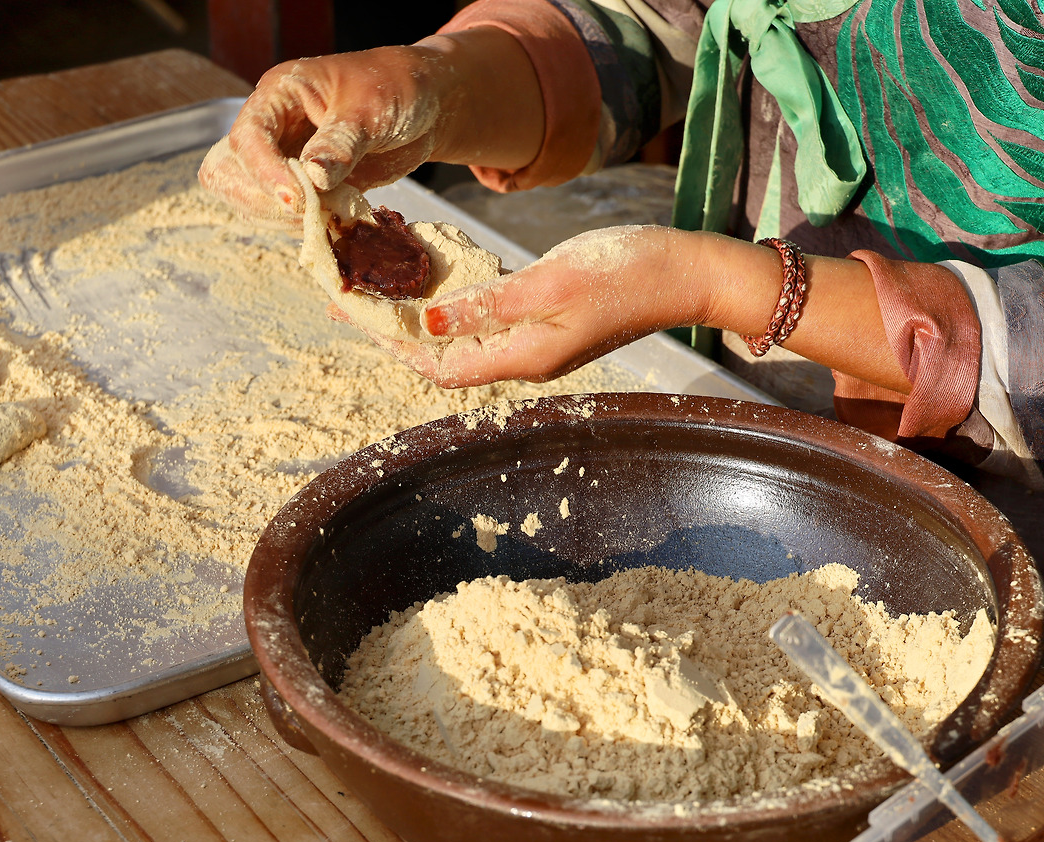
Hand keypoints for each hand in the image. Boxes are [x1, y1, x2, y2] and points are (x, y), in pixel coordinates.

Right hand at [198, 45, 447, 228]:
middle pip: (228, 173)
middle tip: (310, 212)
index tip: (296, 199)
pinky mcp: (304, 189)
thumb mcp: (371, 108)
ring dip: (283, 219)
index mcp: (279, 94)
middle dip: (261, 199)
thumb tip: (313, 178)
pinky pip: (284, 217)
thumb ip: (341, 143)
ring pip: (250, 201)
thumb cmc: (397, 88)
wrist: (425, 105)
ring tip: (332, 214)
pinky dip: (305, 227)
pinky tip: (336, 222)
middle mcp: (272, 129)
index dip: (263, 172)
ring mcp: (283, 161)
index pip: (247, 137)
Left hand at [334, 226, 710, 386]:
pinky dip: (460, 297)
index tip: (358, 315)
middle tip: (356, 295)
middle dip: (399, 329)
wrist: (686, 273)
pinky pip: (491, 316)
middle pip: (446, 353)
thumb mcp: (551, 282)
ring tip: (386, 280)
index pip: (442, 366)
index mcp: (524, 356)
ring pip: (465, 334)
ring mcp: (538, 340)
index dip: (396, 345)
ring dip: (426, 312)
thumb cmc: (627, 272)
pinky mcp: (549, 318)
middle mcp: (526, 356)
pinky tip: (440, 272)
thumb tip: (430, 320)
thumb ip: (489, 304)